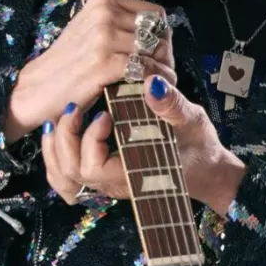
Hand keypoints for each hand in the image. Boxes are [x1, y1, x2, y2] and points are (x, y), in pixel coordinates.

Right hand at [3, 0, 175, 143]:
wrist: (37, 88)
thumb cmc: (68, 63)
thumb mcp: (90, 30)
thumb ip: (119, 24)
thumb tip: (156, 29)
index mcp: (103, 0)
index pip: (154, 13)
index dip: (162, 35)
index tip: (160, 54)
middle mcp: (104, 12)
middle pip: (158, 31)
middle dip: (165, 53)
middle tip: (164, 72)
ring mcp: (103, 36)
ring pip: (153, 50)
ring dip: (162, 69)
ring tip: (161, 82)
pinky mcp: (103, 62)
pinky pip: (143, 68)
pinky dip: (153, 80)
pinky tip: (152, 89)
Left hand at [42, 75, 246, 214]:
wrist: (207, 169)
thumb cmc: (200, 147)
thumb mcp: (191, 122)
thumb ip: (170, 106)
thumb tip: (150, 82)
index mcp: (134, 176)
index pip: (93, 168)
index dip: (90, 141)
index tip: (103, 114)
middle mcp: (115, 183)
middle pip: (71, 172)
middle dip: (66, 139)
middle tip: (73, 108)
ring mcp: (108, 180)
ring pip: (65, 175)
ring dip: (57, 145)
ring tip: (60, 116)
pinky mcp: (106, 171)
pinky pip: (70, 172)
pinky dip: (60, 153)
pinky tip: (61, 128)